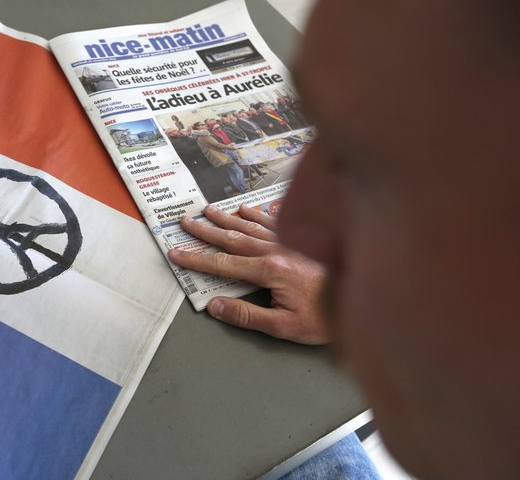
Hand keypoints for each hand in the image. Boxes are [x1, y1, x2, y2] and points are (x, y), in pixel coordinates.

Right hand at [168, 205, 328, 344]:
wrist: (360, 301)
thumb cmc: (325, 318)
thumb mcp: (283, 326)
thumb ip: (246, 316)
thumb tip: (214, 306)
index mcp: (268, 270)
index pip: (223, 264)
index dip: (196, 259)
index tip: (176, 253)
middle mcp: (276, 250)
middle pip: (232, 238)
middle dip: (205, 230)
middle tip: (184, 222)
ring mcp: (289, 242)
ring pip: (249, 225)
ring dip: (225, 218)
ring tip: (207, 210)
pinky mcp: (301, 240)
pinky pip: (272, 221)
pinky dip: (256, 213)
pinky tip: (245, 208)